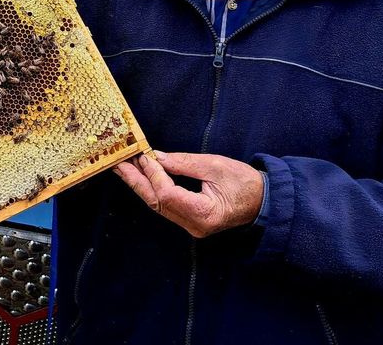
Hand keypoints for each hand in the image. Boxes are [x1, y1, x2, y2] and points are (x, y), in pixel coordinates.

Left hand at [114, 151, 264, 237]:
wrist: (263, 201)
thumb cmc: (245, 183)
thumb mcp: (216, 166)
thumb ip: (184, 163)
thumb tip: (158, 158)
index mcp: (204, 214)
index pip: (168, 195)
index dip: (154, 175)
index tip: (144, 156)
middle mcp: (194, 225)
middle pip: (157, 203)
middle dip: (137, 182)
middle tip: (119, 164)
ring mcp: (191, 226)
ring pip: (159, 206)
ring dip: (141, 185)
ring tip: (125, 168)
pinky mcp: (190, 221)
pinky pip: (166, 206)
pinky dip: (153, 190)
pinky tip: (142, 178)